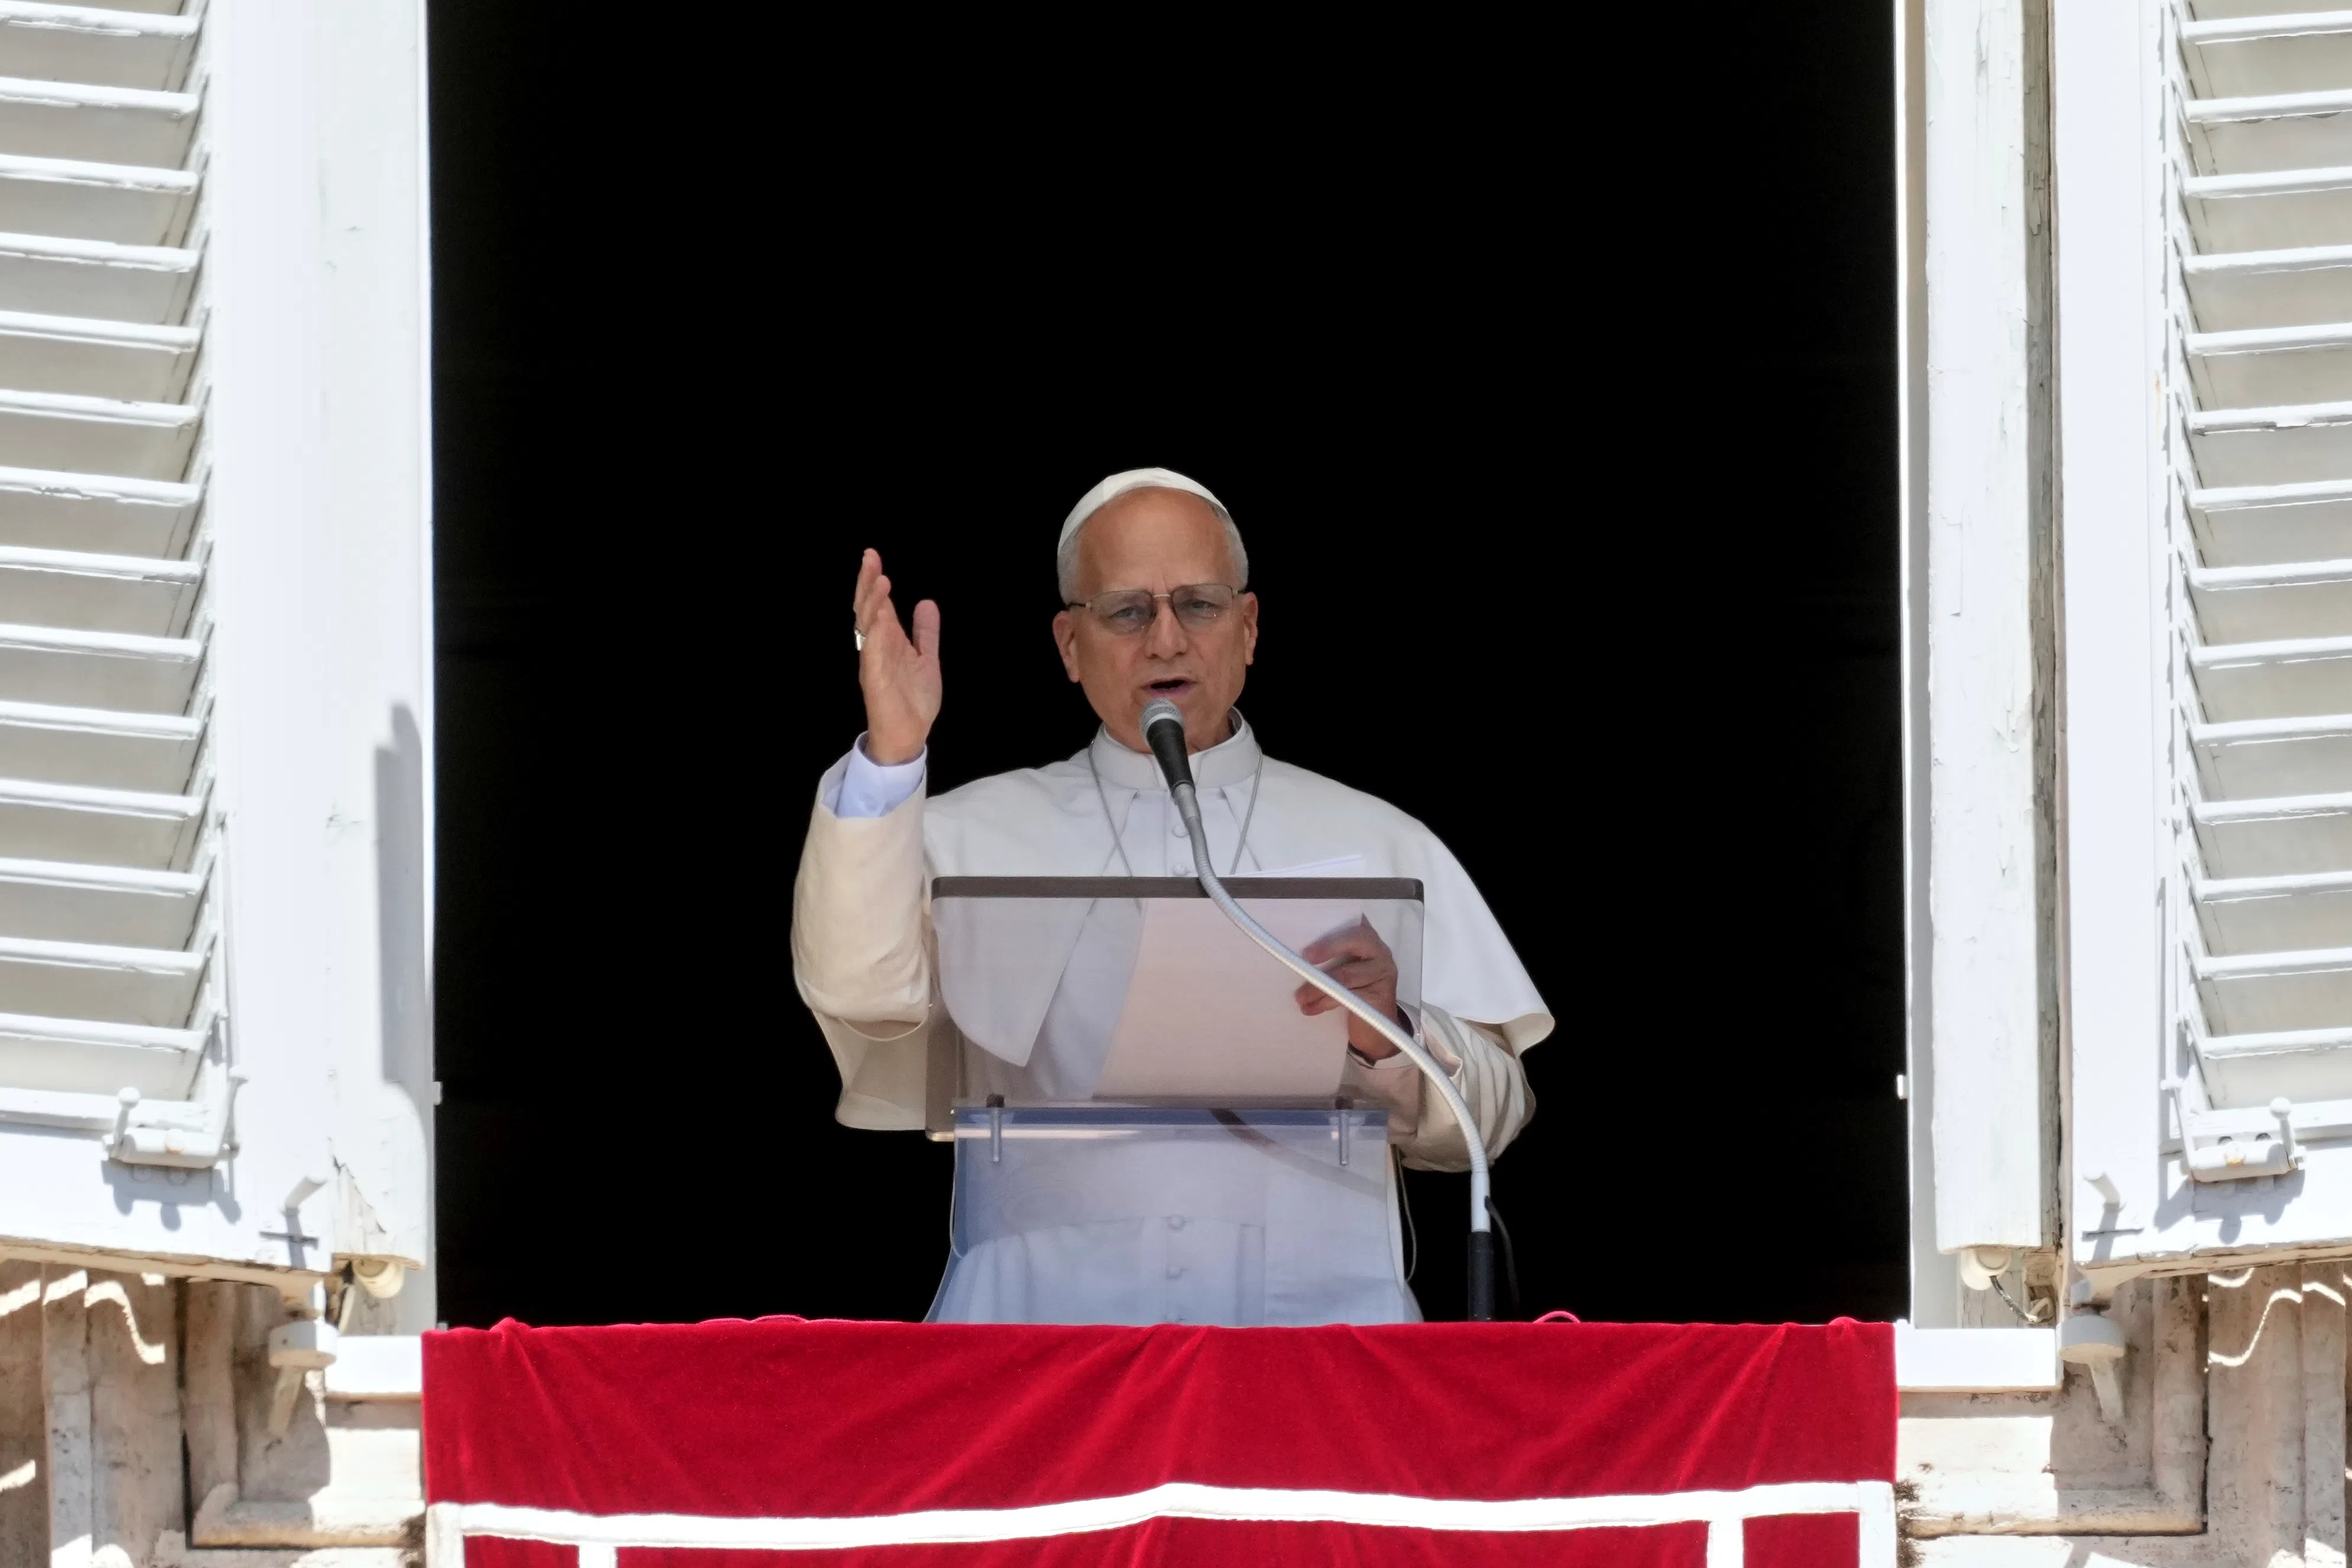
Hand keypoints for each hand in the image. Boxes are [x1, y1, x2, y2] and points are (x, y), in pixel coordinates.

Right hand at [854, 549, 940, 764]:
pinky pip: (873, 652)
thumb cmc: (914, 699)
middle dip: (867, 582)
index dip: (875, 580)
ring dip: (872, 602)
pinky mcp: (875, 679)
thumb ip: (925, 632)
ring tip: (880, 579)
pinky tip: (882, 616)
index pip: (878, 604)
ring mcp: (874, 661)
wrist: (910, 734)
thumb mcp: (926, 658)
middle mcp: (877, 646)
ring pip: (867, 626)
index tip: (873, 556)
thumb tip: (926, 602)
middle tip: (869, 556)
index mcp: (888, 639)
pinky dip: (877, 634)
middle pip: (867, 608)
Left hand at [1296, 920, 1403, 1058]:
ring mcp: (1383, 972)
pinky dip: (1325, 1002)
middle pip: (1356, 939)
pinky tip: (1310, 1008)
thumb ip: (1329, 957)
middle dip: (1328, 946)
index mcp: (1367, 938)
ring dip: (1317, 986)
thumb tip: (1293, 952)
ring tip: (1299, 997)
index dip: (1333, 921)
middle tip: (1305, 956)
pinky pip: (1349, 996)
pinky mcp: (1381, 995)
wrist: (1374, 1029)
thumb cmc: (1353, 991)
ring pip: (1346, 974)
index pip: (1352, 920)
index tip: (1309, 925)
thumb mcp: (1342, 969)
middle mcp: (1379, 950)